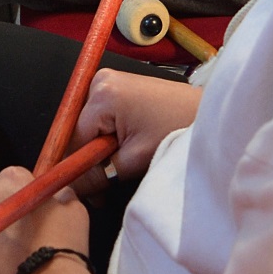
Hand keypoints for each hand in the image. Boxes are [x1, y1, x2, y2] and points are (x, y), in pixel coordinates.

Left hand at [0, 166, 92, 273]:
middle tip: (19, 235)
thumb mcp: (74, 209)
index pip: (14, 177)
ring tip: (7, 254)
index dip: (25, 196)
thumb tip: (58, 192)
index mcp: (12, 176)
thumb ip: (61, 194)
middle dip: (2, 210)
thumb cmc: (62, 245)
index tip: (31, 214)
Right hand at [69, 70, 203, 191]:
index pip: (73, 139)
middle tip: (104, 190)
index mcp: (101, 94)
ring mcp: (109, 82)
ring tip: (120, 172)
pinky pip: (102, 119)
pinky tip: (124, 154)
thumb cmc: (176, 131)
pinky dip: (109, 139)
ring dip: (99, 153)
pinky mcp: (119, 87)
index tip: (85, 191)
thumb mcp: (132, 161)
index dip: (77, 167)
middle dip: (89, 163)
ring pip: (90, 129)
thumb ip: (95, 176)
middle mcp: (100, 82)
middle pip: (80, 132)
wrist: (207, 114)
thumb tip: (65, 192)